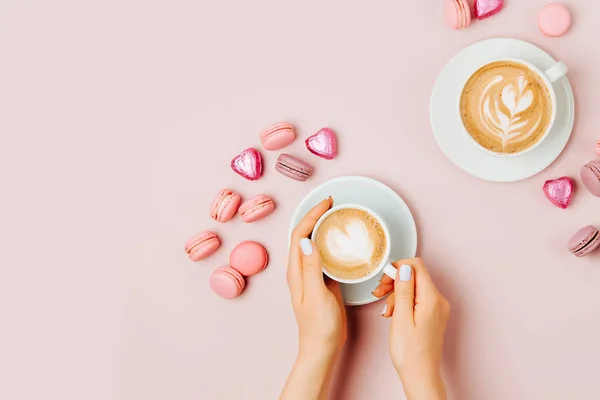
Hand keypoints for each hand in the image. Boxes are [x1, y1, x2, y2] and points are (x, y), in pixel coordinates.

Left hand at [286, 197, 345, 356]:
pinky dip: (331, 243)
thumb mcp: (316, 296)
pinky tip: (342, 241)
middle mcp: (300, 270)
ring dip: (322, 227)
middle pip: (304, 235)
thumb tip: (308, 241)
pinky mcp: (322, 281)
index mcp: (296, 272)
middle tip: (332, 204)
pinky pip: (324, 255)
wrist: (322, 347)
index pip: (300, 235)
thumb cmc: (318, 326)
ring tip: (336, 215)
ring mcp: (311, 275)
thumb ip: (312, 269)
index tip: (326, 204)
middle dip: (316, 216)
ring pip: (314, 243)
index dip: (311, 216)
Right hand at [374, 258, 449, 399]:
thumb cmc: (410, 353)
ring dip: (397, 294)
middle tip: (379, 293)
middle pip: (415, 276)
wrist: (420, 375)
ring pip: (414, 287)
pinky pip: (417, 299)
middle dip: (395, 281)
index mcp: (432, 299)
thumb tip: (404, 268)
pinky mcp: (433, 314)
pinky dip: (403, 302)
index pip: (417, 266)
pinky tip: (394, 314)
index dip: (398, 267)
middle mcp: (438, 301)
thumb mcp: (401, 318)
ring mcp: (437, 308)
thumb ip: (403, 290)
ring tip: (386, 310)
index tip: (384, 278)